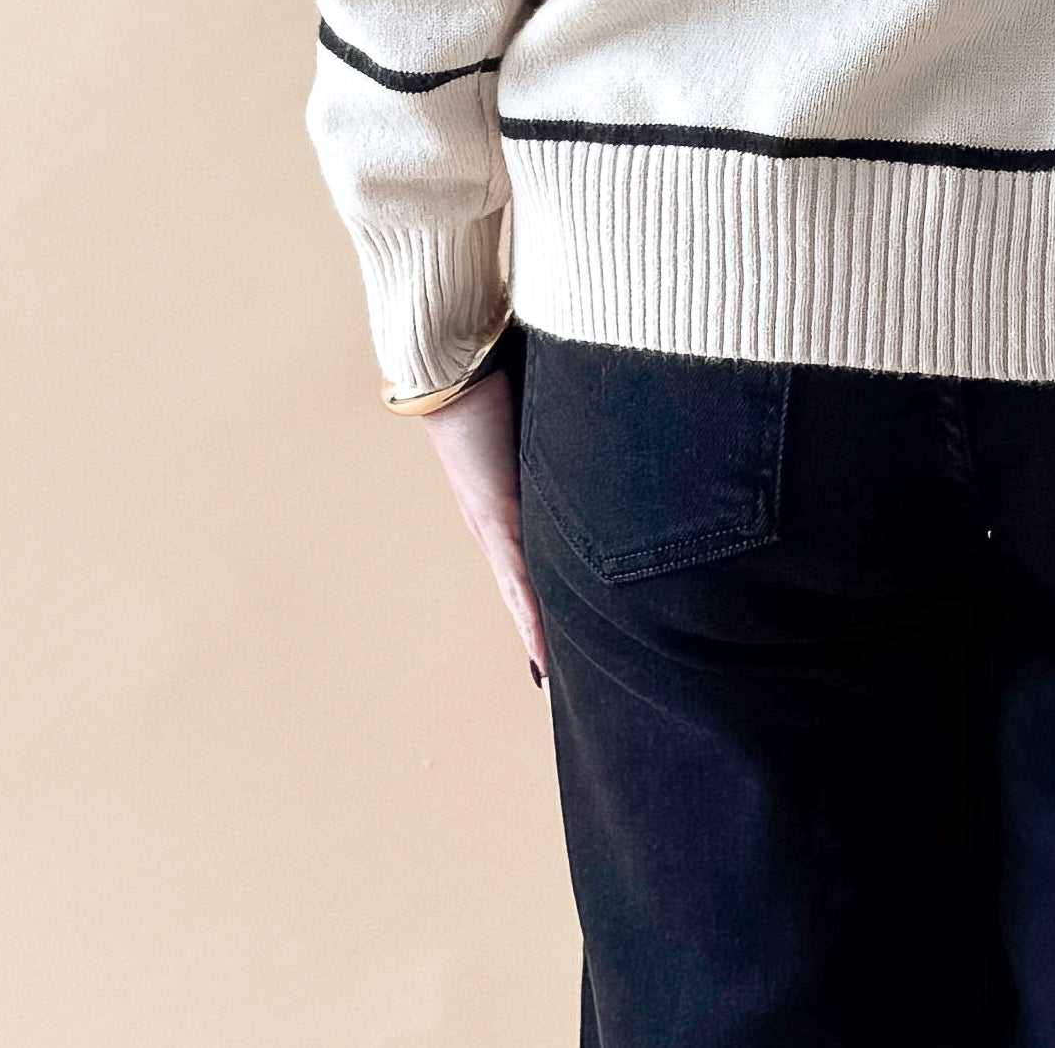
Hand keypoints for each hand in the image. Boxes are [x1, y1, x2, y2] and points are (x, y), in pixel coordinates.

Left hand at [421, 367, 547, 685]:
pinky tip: (541, 651)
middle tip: (557, 688)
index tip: (556, 651)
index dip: (543, 611)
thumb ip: (566, 443)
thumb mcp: (542, 424)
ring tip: (553, 684)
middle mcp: (496, 525)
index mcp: (506, 507)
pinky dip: (530, 616)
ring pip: (518, 597)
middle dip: (541, 641)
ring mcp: (493, 524)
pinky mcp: (495, 515)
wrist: (454, 365)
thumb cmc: (496, 381)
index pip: (530, 571)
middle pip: (521, 597)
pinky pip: (517, 576)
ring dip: (537, 639)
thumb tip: (600, 438)